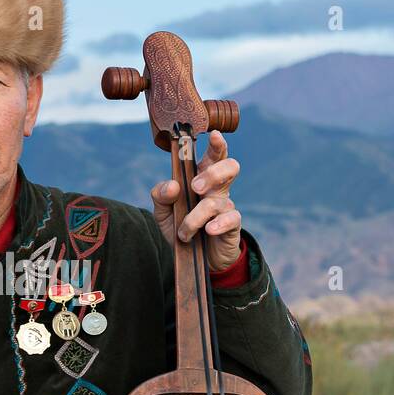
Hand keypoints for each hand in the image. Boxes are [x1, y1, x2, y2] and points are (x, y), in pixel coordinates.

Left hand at [150, 129, 242, 270]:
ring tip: (185, 231)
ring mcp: (226, 206)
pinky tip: (207, 231)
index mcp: (201, 179)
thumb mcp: (163, 213)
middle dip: (213, 172)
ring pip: (218, 200)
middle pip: (230, 166)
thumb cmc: (181, 228)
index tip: (213, 134)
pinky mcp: (232, 224)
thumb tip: (172, 185)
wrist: (195, 260)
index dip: (217, 144)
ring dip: (197, 215)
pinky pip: (230, 218)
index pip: (212, 156)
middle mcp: (217, 189)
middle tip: (195, 187)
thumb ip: (161, 196)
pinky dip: (217, 224)